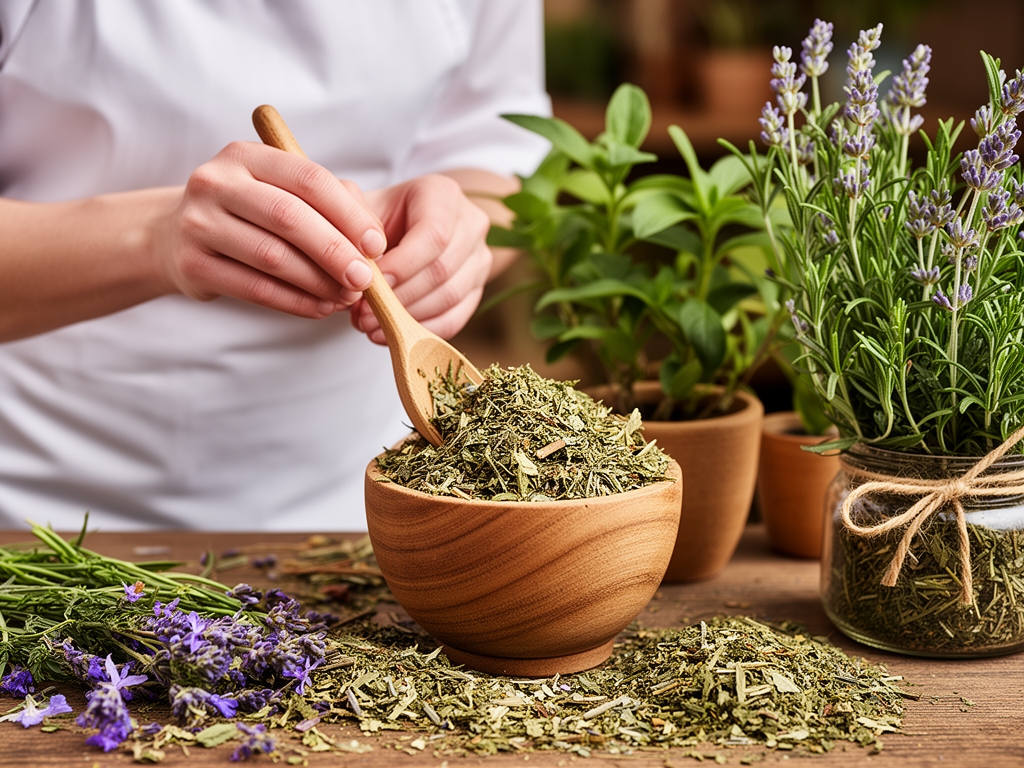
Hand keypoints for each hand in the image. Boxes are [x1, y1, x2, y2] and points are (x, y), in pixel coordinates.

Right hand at [153, 141, 386, 317]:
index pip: (308, 178)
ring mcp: (198, 223)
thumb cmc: (251, 212)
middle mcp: (216, 182)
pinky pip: (255, 289)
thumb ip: (333, 202)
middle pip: (289, 218)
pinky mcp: (192, 265)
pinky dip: (295, 302)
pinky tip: (320, 308)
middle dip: (335, 252)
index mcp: (245, 155)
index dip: (348, 214)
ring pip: (272, 257)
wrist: (176, 236)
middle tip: (364, 279)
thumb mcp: (285, 192)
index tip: (376, 245)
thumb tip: (373, 240)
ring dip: (318, 283)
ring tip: (346, 296)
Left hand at [350, 174, 492, 342]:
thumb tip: (350, 256)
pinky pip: (456, 318)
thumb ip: (350, 217)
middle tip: (363, 314)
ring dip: (408, 317)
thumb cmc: (379, 217)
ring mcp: (479, 257)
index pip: (434, 234)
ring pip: (451, 297)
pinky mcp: (477, 288)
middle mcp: (471, 223)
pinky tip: (393, 333)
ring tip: (371, 325)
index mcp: (443, 195)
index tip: (370, 285)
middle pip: (443, 269)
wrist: (407, 225)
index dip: (403, 265)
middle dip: (399, 298)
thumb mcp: (361, 205)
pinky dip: (422, 329)